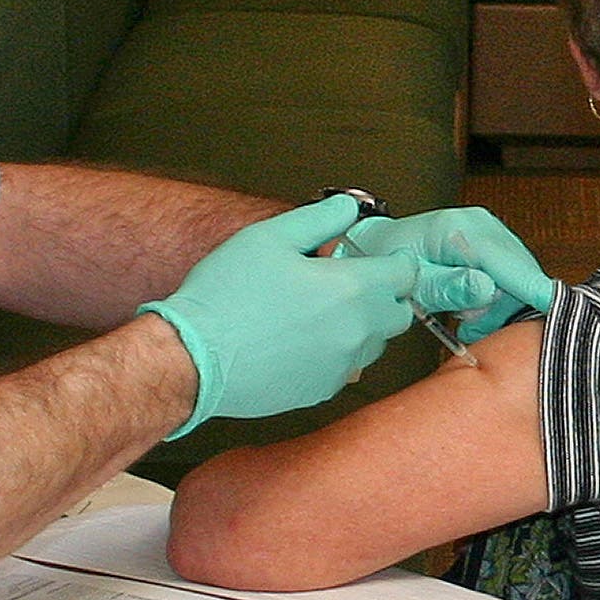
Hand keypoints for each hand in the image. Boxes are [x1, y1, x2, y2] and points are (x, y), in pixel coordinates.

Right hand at [144, 194, 420, 435]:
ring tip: (319, 313)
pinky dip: (334, 354)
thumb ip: (319, 219)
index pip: (405, 274)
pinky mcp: (321, 391)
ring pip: (373, 344)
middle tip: (348, 284)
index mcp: (351, 289)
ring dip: (360, 327)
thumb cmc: (226, 295)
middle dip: (384, 296)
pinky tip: (300, 341)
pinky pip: (345, 369)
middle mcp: (356, 332)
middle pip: (399, 314)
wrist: (194, 357)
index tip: (378, 258)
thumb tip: (347, 208)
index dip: (394, 261)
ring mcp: (341, 367)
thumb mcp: (269, 237)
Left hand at [337, 208, 560, 341]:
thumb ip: (448, 287)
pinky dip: (495, 298)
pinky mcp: (493, 243)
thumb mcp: (413, 282)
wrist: (381, 246)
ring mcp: (490, 231)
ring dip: (497, 306)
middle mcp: (481, 224)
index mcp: (460, 228)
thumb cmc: (391, 262)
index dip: (533, 288)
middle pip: (518, 272)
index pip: (508, 262)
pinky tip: (471, 309)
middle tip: (470, 327)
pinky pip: (509, 276)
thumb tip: (485, 289)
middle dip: (503, 307)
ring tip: (464, 319)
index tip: (558, 308)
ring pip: (516, 278)